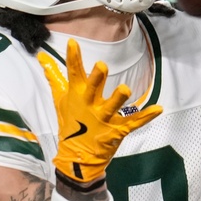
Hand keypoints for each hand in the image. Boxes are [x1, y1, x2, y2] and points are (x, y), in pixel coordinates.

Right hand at [38, 38, 161, 182]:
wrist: (76, 157)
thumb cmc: (70, 123)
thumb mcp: (60, 100)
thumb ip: (53, 77)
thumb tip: (42, 57)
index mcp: (77, 96)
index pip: (74, 74)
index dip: (73, 58)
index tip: (73, 42)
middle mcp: (90, 106)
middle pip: (93, 89)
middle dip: (97, 78)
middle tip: (101, 66)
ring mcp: (103, 119)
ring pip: (112, 107)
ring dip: (118, 99)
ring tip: (126, 89)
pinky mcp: (117, 130)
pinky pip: (133, 123)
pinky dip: (146, 116)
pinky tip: (158, 108)